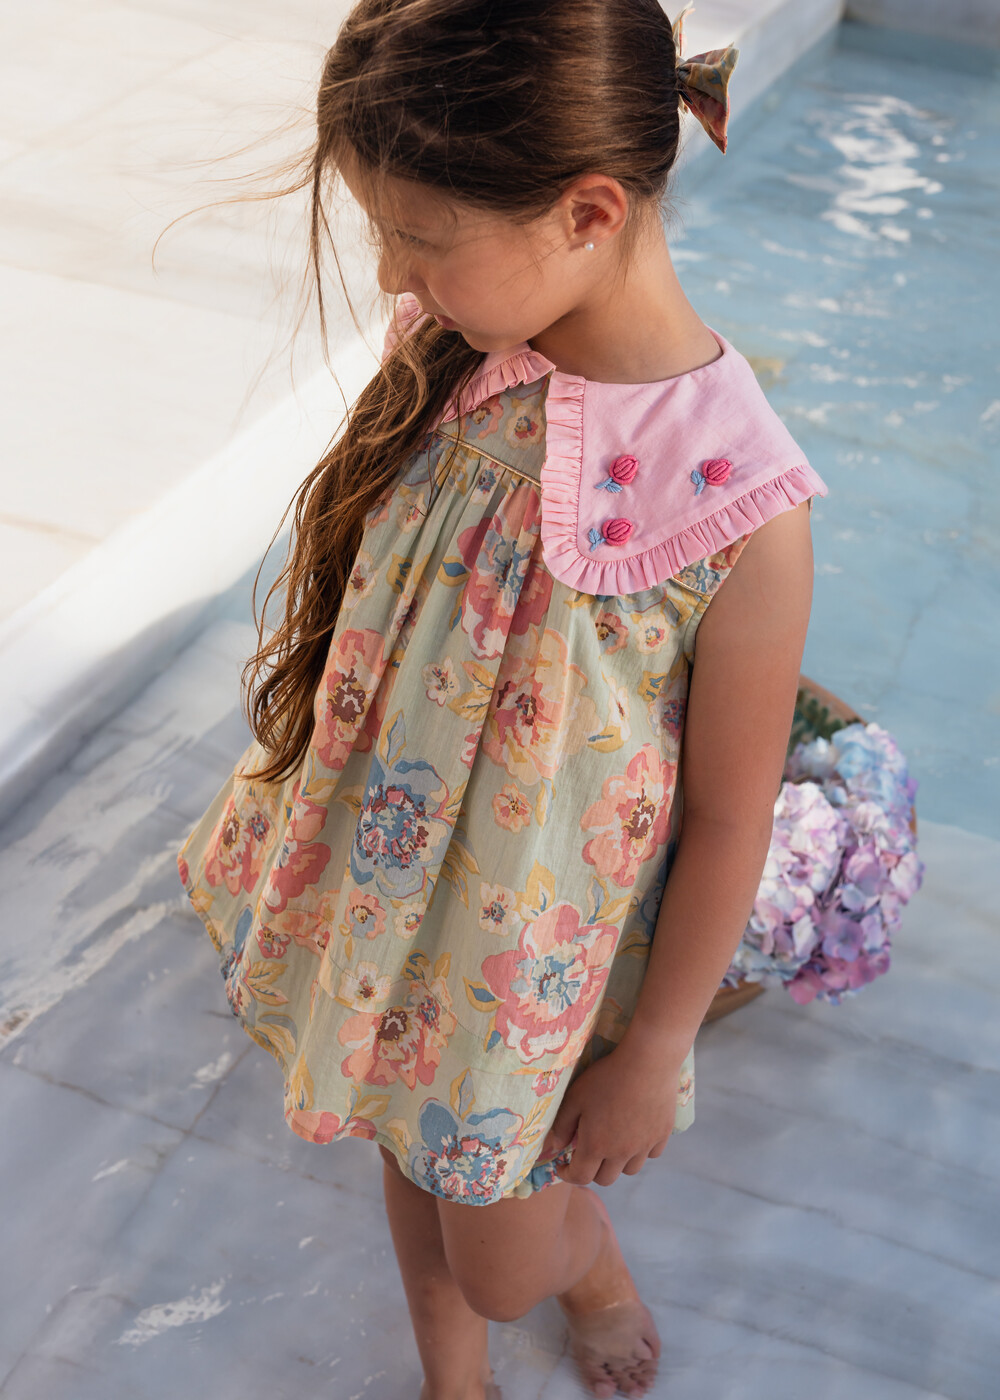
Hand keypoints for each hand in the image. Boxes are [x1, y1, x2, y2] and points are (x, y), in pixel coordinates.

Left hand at [537, 1039, 684, 1187]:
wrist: (648, 1062)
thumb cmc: (607, 1078)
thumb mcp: (575, 1097)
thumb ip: (563, 1125)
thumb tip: (556, 1147)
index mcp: (597, 1146)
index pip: (580, 1177)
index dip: (567, 1175)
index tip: (562, 1166)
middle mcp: (622, 1154)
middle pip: (605, 1179)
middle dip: (591, 1171)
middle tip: (587, 1154)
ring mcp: (644, 1146)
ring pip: (629, 1170)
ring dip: (617, 1164)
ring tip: (612, 1145)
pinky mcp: (662, 1136)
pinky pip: (650, 1155)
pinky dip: (640, 1152)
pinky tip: (635, 1135)